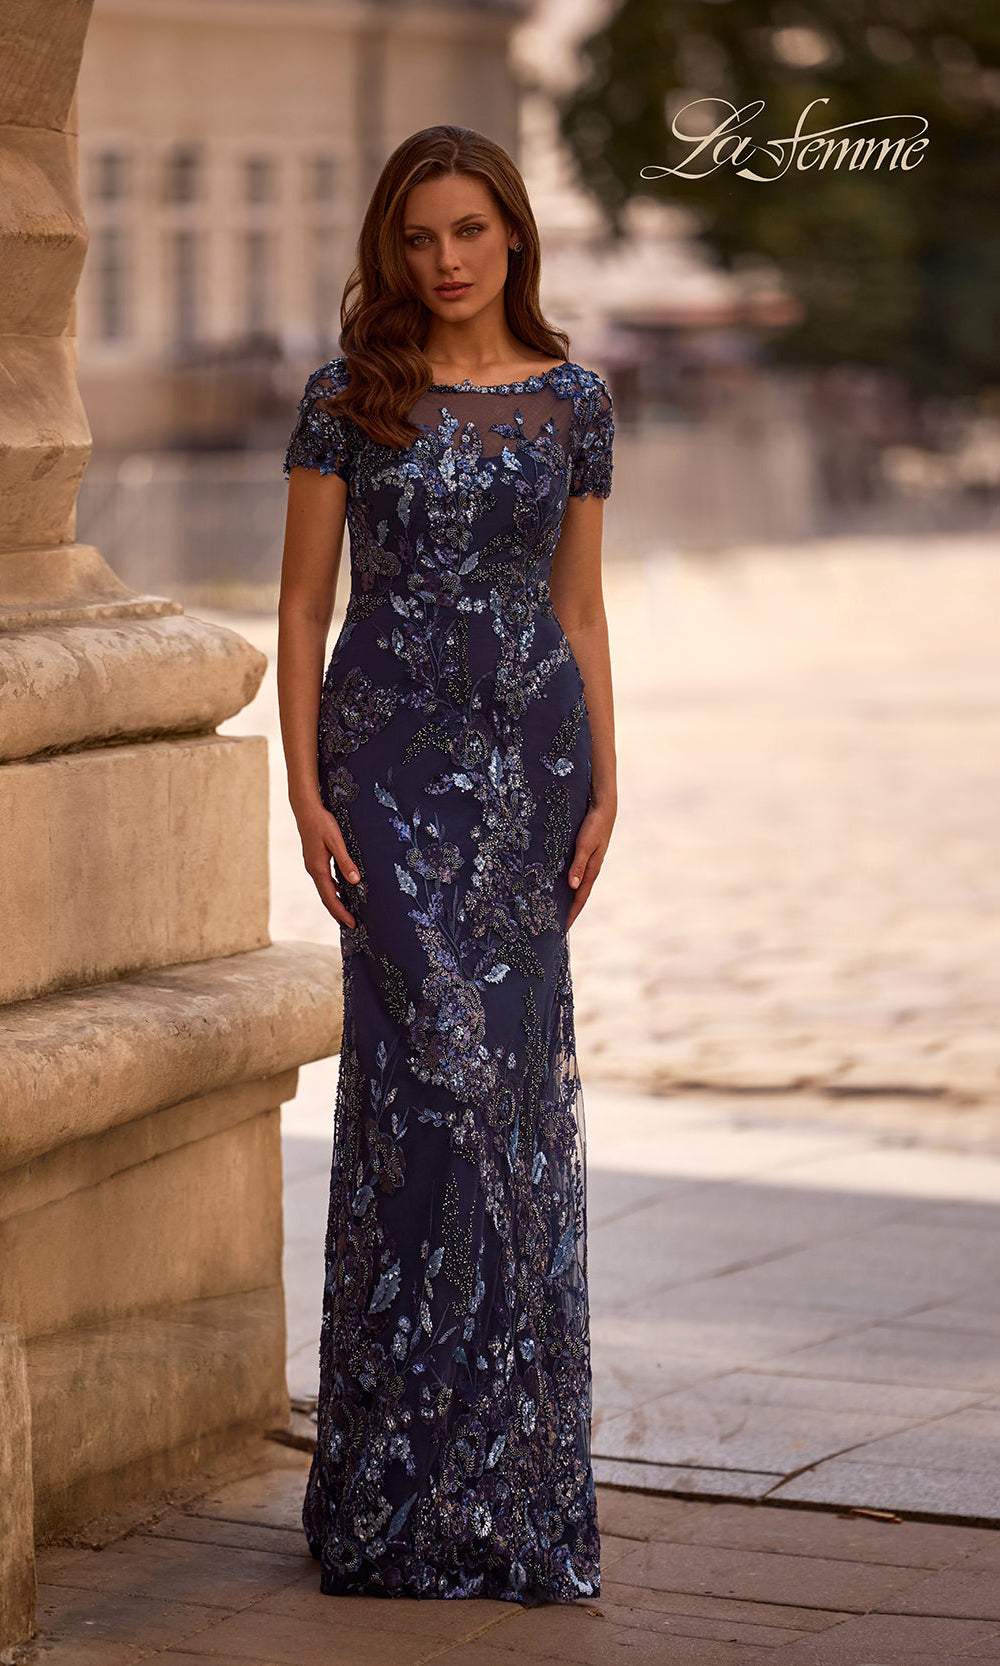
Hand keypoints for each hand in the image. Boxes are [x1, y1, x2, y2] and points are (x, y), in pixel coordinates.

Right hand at [295, 800, 359, 928]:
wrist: (306, 810)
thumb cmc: (322, 823)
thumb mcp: (336, 841)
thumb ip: (345, 861)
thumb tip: (355, 882)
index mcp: (318, 869)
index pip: (330, 897)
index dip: (341, 912)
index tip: (352, 924)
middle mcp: (313, 870)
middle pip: (326, 897)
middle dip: (338, 912)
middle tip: (352, 924)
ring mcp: (313, 866)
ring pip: (325, 889)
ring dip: (335, 902)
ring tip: (347, 912)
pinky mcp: (314, 860)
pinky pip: (324, 880)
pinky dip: (333, 889)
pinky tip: (341, 890)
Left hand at [567, 799, 615, 927]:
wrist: (603, 808)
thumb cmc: (594, 825)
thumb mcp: (585, 845)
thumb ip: (578, 864)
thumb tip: (572, 886)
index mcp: (592, 871)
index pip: (580, 898)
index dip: (571, 914)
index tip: (562, 929)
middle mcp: (590, 870)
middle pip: (578, 896)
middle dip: (569, 911)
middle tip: (555, 925)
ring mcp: (587, 863)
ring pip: (576, 885)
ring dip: (567, 898)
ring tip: (554, 909)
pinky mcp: (583, 855)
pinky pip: (574, 874)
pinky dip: (566, 884)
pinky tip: (557, 885)